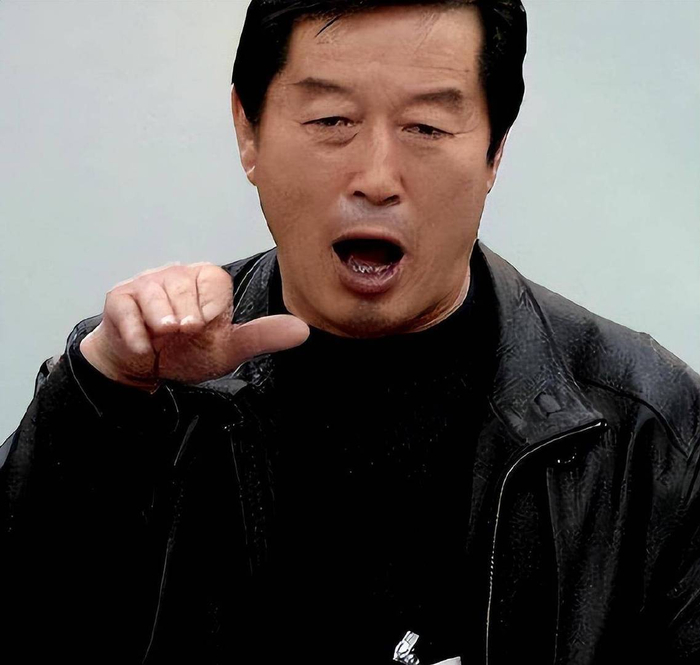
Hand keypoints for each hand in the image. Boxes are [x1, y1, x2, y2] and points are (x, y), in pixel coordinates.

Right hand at [79, 261, 309, 390]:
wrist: (143, 367)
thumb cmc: (186, 352)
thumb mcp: (227, 349)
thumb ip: (261, 337)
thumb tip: (303, 331)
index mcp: (205, 282)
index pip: (215, 280)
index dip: (212, 308)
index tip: (206, 328)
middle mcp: (176, 276)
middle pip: (184, 287)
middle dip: (187, 320)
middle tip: (184, 335)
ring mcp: (146, 284)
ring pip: (155, 296)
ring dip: (162, 325)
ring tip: (164, 338)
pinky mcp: (119, 299)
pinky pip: (128, 310)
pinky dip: (138, 334)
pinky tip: (144, 348)